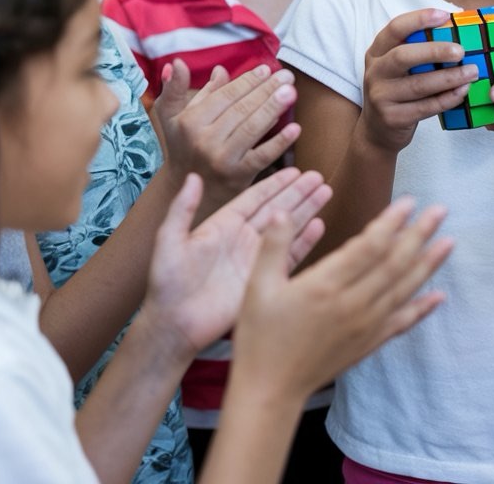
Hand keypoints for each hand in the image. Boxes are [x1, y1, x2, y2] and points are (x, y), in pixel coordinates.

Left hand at [142, 168, 331, 358]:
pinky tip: (319, 225)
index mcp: (224, 224)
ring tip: (326, 192)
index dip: (276, 184)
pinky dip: (304, 241)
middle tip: (319, 176)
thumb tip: (192, 176)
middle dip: (299, 192)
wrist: (175, 325)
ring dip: (307, 210)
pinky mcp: (264, 278)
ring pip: (287, 228)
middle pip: (277, 208)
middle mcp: (243, 237)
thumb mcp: (170, 241)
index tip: (295, 169)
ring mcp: (256, 258)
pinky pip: (288, 256)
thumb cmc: (166, 283)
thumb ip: (182, 209)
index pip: (256, 197)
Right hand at [155, 59, 301, 214]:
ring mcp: (221, 159)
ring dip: (274, 108)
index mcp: (190, 121)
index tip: (267, 69)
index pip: (225, 96)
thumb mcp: (171, 117)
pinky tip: (295, 128)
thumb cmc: (184, 146)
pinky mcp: (238, 176)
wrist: (191, 189)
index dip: (248, 81)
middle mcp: (204, 140)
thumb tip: (193, 64)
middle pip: (242, 109)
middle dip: (267, 90)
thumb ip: (176, 89)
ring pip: (252, 128)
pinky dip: (279, 142)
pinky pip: (262, 156)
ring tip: (291, 92)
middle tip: (287, 76)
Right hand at [231, 197, 452, 401]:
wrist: (271, 390)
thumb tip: (280, 211)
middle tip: (440, 210)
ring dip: (428, 264)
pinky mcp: (369, 343)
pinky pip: (402, 322)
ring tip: (449, 241)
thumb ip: (272, 247)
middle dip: (420, 234)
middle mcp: (352, 304)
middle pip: (395, 263)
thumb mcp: (257, 287)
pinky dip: (423, 308)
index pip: (369, 246)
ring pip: (404, 289)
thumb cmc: (260, 336)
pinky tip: (440, 296)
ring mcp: (365, 325)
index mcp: (326, 285)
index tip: (410, 202)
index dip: (392, 222)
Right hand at [359, 9, 479, 152]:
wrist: (378, 131)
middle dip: (435, 51)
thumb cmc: (397, 90)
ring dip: (449, 78)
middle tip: (461, 51)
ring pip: (418, 85)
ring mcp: (381, 96)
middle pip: (403, 56)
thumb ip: (418, 50)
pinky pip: (426, 107)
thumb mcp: (398, 67)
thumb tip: (455, 29)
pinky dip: (447, 99)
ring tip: (472, 72)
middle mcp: (375, 72)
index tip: (444, 15)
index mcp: (377, 52)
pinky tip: (463, 91)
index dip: (418, 19)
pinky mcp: (393, 118)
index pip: (394, 29)